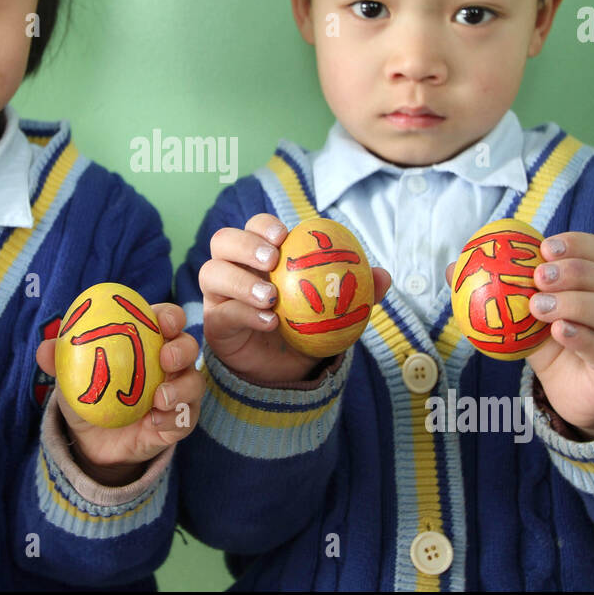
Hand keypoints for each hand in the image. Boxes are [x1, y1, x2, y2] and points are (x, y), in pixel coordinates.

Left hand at [35, 303, 202, 486]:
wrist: (92, 441)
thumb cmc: (88, 394)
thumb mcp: (71, 377)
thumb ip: (60, 360)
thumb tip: (44, 349)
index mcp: (148, 340)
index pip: (167, 319)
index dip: (170, 316)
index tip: (162, 322)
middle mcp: (169, 363)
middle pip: (190, 346)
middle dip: (183, 348)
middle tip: (165, 358)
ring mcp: (177, 393)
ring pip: (194, 383)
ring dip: (182, 387)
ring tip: (159, 399)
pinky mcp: (178, 422)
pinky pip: (187, 418)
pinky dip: (174, 418)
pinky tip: (154, 421)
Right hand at [201, 214, 390, 382]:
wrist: (285, 369)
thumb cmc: (305, 327)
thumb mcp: (334, 308)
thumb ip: (356, 291)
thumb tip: (383, 275)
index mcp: (258, 255)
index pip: (253, 228)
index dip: (263, 225)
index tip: (284, 235)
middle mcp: (233, 269)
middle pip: (222, 241)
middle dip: (244, 244)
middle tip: (272, 259)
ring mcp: (218, 296)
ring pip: (210, 273)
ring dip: (240, 280)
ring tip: (271, 296)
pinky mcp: (215, 325)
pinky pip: (221, 313)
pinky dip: (245, 313)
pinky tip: (270, 322)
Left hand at [446, 232, 593, 438]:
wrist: (576, 395)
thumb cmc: (555, 345)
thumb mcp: (525, 316)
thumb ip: (498, 291)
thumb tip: (453, 268)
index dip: (573, 245)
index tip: (542, 248)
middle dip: (570, 272)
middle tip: (537, 279)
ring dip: (574, 303)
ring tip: (539, 308)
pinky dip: (583, 336)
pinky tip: (560, 331)